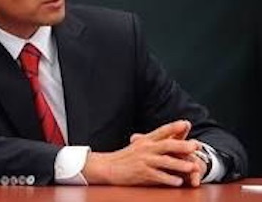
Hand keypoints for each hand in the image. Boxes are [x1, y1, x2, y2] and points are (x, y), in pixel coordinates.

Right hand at [83, 121, 199, 185]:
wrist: (108, 167)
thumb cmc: (124, 157)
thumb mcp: (137, 145)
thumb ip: (151, 142)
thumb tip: (168, 137)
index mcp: (145, 141)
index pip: (161, 131)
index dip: (174, 127)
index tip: (186, 123)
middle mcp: (145, 149)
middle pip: (166, 145)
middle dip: (182, 145)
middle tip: (195, 146)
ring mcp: (143, 161)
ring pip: (165, 162)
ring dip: (180, 165)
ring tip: (192, 168)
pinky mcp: (141, 173)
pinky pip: (158, 176)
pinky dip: (168, 179)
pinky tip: (178, 182)